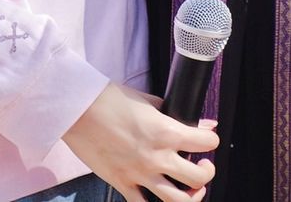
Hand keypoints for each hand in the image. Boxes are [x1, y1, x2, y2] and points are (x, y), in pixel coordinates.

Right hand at [63, 82, 217, 201]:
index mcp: (165, 131)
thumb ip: (170, 112)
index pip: (205, 142)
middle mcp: (157, 156)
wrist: (78, 110)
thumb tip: (194, 120)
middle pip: (198, 178)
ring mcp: (140, 174)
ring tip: (191, 189)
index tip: (209, 138)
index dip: (211, 139)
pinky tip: (158, 198)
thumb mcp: (145, 99)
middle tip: (203, 166)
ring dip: (191, 197)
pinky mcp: (122, 184)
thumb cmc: (109, 99)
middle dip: (207, 173)